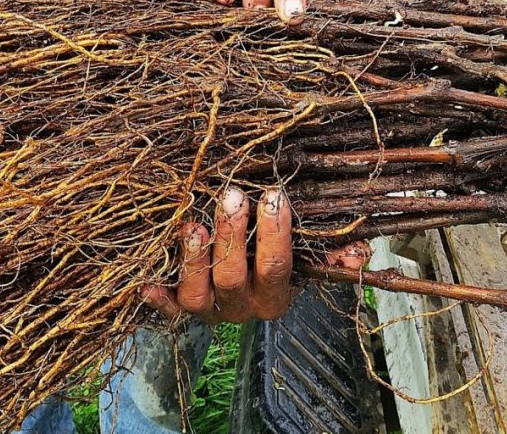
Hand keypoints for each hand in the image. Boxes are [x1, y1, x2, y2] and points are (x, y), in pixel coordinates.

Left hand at [142, 187, 367, 323]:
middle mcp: (240, 308)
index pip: (276, 267)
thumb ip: (332, 254)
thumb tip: (361, 252)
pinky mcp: (178, 309)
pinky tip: (145, 280)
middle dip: (232, 235)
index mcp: (275, 296)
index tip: (273, 196)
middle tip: (232, 196)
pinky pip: (164, 308)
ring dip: (194, 259)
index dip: (275, 233)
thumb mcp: (306, 259)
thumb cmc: (273, 260)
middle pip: (233, 277)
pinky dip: (155, 297)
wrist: (243, 289)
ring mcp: (207, 310)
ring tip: (193, 224)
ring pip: (197, 294)